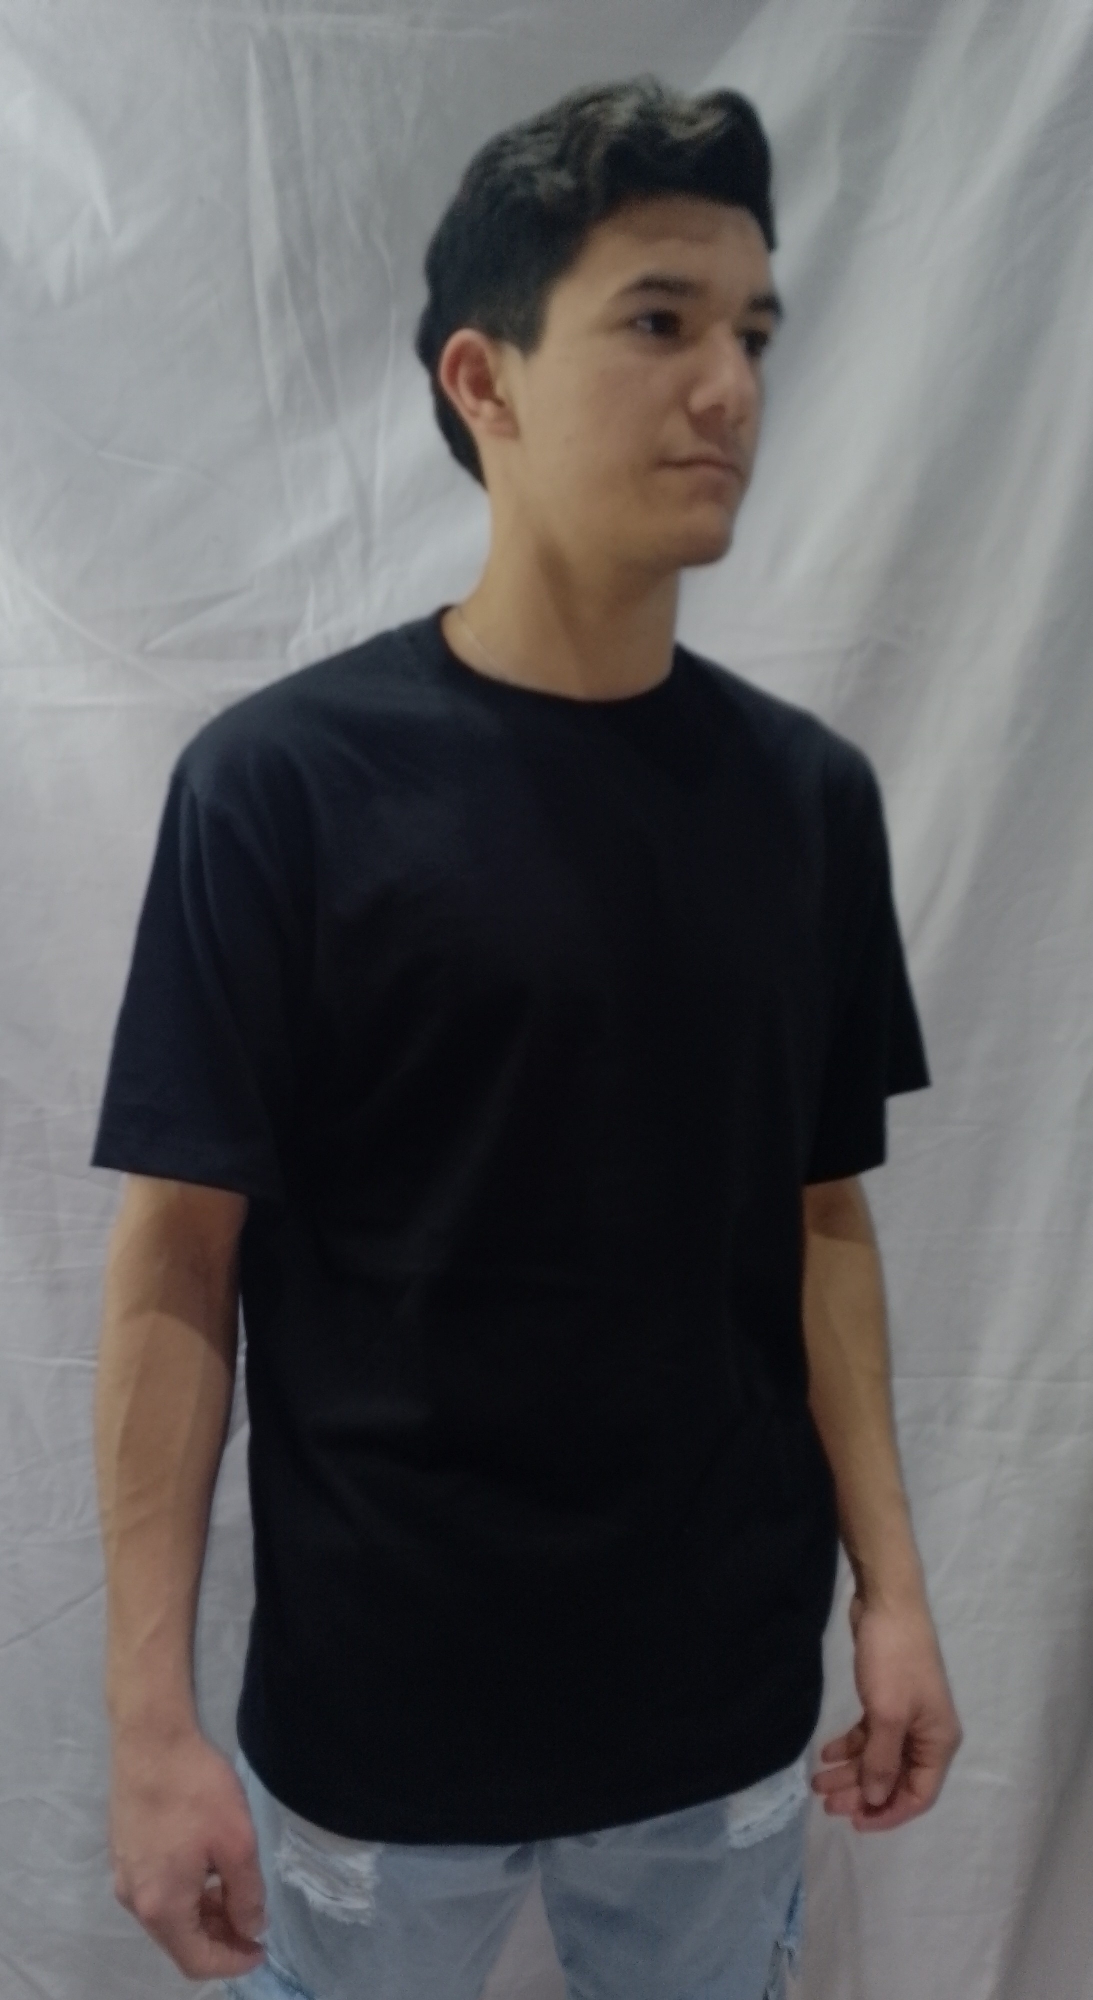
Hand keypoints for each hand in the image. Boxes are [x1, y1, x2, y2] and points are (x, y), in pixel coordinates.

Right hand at [109, 1723, 268, 1978]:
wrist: (151, 1740)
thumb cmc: (196, 1790)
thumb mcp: (237, 1843)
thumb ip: (247, 1894)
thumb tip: (251, 1927)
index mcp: (160, 1907)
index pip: (196, 1960)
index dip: (232, 1961)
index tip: (261, 1948)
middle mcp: (134, 1900)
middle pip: (179, 1941)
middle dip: (219, 1939)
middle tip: (254, 1922)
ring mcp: (124, 1876)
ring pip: (168, 1917)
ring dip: (203, 1916)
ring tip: (236, 1896)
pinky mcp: (124, 1853)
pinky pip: (157, 1892)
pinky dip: (185, 1896)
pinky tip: (208, 1872)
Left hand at [811, 1589, 961, 1832]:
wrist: (887, 1603)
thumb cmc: (893, 1661)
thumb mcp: (887, 1716)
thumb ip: (881, 1761)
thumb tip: (875, 1799)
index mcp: (937, 1742)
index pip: (918, 1794)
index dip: (888, 1812)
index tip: (855, 1821)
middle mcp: (925, 1734)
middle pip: (893, 1778)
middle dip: (861, 1793)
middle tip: (825, 1802)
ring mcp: (906, 1716)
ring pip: (877, 1757)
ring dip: (849, 1771)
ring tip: (816, 1781)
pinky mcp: (886, 1699)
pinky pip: (869, 1735)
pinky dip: (849, 1745)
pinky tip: (825, 1753)